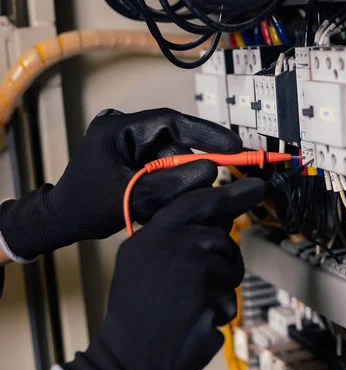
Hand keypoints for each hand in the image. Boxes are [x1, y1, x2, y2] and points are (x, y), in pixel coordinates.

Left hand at [0, 108, 241, 260]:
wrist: (61, 221)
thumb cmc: (87, 207)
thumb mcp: (133, 196)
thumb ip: (173, 183)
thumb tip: (211, 171)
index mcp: (119, 128)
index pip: (171, 121)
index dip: (206, 133)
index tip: (233, 146)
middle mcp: (126, 130)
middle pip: (174, 143)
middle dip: (189, 166)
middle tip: (205, 187)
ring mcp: (130, 145)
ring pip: (172, 158)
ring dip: (178, 180)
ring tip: (168, 202)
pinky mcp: (134, 160)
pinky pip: (163, 168)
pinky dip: (170, 184)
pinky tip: (162, 200)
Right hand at [61, 178, 265, 369]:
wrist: (126, 360)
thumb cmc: (137, 310)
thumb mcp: (143, 260)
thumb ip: (178, 235)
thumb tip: (223, 217)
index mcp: (155, 233)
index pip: (200, 203)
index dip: (231, 193)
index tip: (257, 187)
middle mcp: (174, 246)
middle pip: (222, 240)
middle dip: (220, 261)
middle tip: (197, 286)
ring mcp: (193, 274)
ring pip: (231, 270)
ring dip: (219, 290)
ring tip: (188, 305)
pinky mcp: (208, 302)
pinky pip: (229, 301)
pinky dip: (216, 314)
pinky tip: (192, 322)